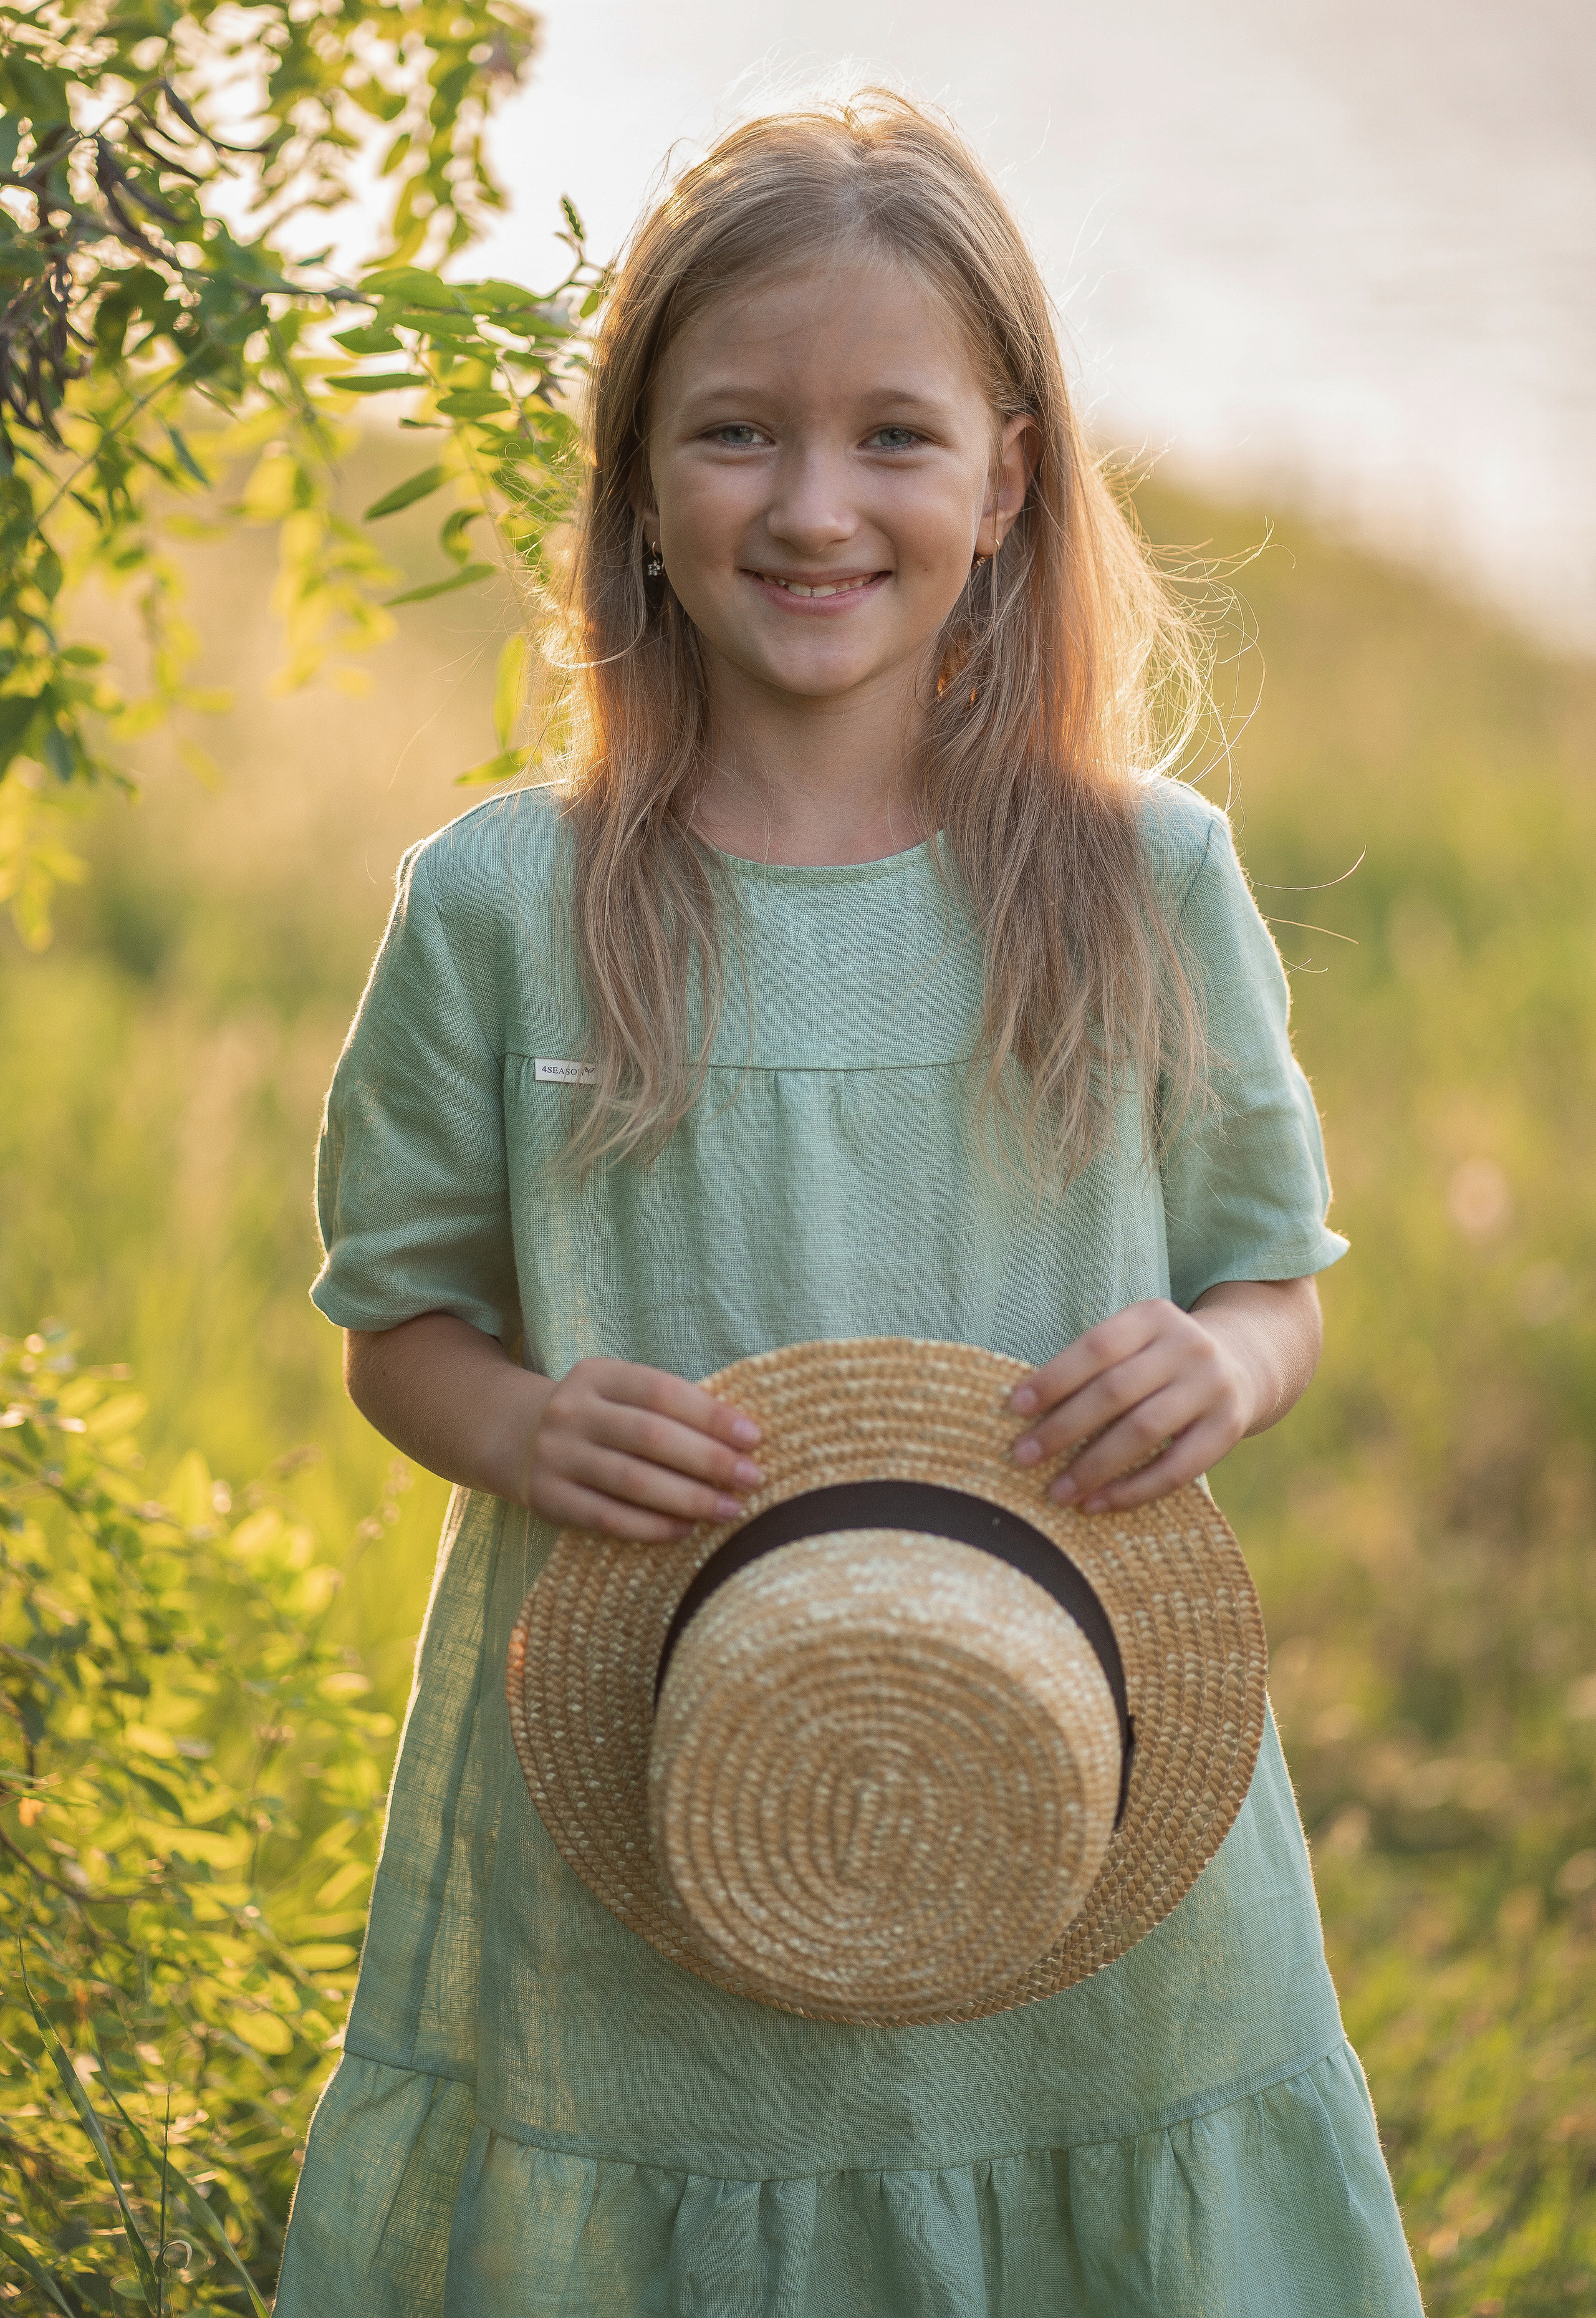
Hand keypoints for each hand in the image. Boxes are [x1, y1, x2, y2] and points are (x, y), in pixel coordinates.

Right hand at [521, 1357, 763, 1542]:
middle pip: (650, 1436)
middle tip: (751, 1478)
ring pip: (632, 1480)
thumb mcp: (620, 1394)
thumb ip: (669, 1407)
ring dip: (688, 1498)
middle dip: (708, 1459)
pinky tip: (686, 1530)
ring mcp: (556, 1456)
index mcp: (597, 1375)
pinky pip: (607, 1518)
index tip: (753, 1437)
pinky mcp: (548, 1498)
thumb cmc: (597, 1417)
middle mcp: (571, 1411)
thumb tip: (741, 1437)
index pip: (662, 1390)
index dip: (711, 1415)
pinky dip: (652, 1527)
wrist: (515, 1438)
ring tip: (730, 1508)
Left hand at [1007, 1297, 1257, 1512]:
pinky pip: (1177, 1468)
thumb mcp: (1134, 1344)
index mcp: (1153, 1316)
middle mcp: (1187, 1346)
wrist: (1243, 1364)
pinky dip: (1133, 1490)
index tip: (1015, 1408)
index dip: (1054, 1378)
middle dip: (1063, 1428)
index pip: (1096, 1347)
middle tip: (1023, 1457)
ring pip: (1144, 1431)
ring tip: (1057, 1492)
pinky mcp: (1229, 1427)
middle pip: (1115, 1391)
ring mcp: (1212, 1386)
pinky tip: (1098, 1504)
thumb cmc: (1158, 1361)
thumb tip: (1026, 1417)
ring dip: (1093, 1466)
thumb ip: (1092, 1368)